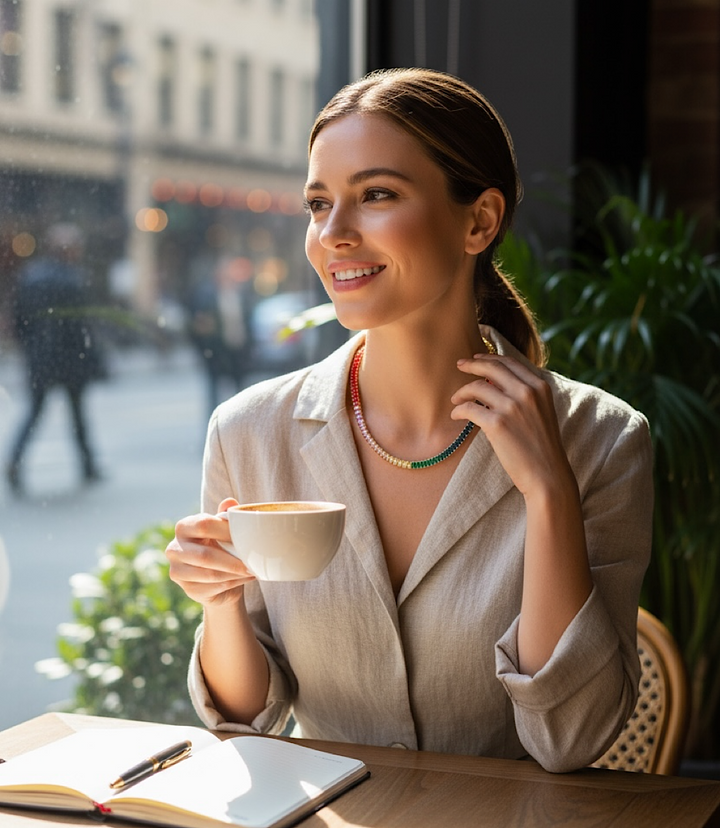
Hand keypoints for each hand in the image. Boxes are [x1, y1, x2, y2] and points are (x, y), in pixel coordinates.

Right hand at [166, 497, 255, 606]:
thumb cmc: (221, 546)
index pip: (203, 525)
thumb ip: (225, 517)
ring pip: (210, 574)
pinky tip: (244, 578)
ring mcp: (177, 570)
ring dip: (234, 574)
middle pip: (205, 555)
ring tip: (252, 570)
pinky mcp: (186, 589)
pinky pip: (213, 587)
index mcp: (184, 527)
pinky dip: (233, 583)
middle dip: (232, 561)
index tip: (247, 537)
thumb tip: (230, 502)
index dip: (226, 530)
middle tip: (252, 563)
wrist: (216, 577)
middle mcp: (174, 548)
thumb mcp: (223, 530)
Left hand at [452, 354, 573, 496]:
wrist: (548, 475)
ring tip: (455, 400)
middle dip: (472, 364)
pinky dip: (458, 410)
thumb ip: (526, 395)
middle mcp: (527, 392)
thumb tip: (495, 382)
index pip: (510, 363)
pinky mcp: (497, 424)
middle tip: (459, 365)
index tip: (476, 358)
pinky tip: (456, 415)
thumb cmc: (542, 447)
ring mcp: (512, 407)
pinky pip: (469, 408)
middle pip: (492, 368)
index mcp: (540, 387)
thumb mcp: (542, 412)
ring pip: (476, 387)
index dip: (490, 358)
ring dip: (461, 392)